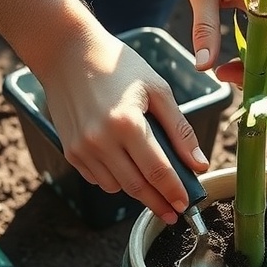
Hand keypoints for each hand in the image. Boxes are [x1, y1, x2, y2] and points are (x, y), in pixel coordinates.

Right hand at [38, 23, 208, 221]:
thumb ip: (180, 130)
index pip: (157, 171)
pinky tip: (126, 167)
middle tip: (174, 213)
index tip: (186, 205)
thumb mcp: (157, 90)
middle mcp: (101, 140)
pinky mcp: (70, 151)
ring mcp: (82, 148)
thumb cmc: (118, 66)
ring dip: (137, 190)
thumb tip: (198, 164)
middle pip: (136, 187)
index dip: (174, 192)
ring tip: (152, 184)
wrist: (68, 53)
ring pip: (116, 187)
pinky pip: (97, 179)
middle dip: (158, 203)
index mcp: (127, 123)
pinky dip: (114, 179)